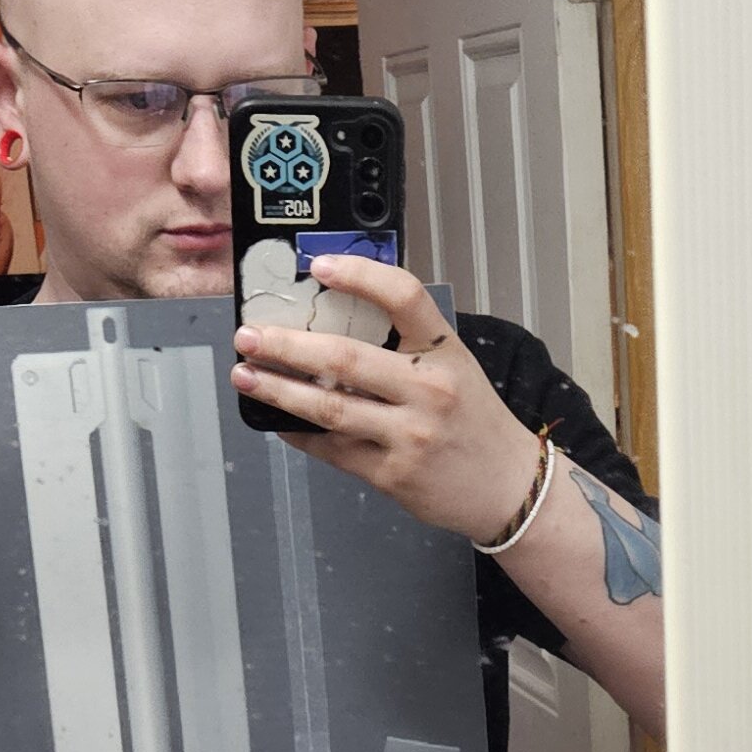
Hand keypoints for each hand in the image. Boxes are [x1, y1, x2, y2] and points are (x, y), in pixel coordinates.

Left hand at [232, 257, 537, 543]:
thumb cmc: (474, 420)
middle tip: (249, 335)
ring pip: (329, 409)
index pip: (402, 297)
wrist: (506, 485)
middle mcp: (428, 390)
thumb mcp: (453, 365)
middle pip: (345, 359)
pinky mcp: (392, 474)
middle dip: (286, 345)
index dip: (358, 275)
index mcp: (444, 352)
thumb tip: (333, 319)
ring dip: (279, 390)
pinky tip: (277, 419)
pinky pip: (333, 450)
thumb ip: (405, 342)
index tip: (318, 266)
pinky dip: (299, 433)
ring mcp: (409, 436)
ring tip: (245, 375)